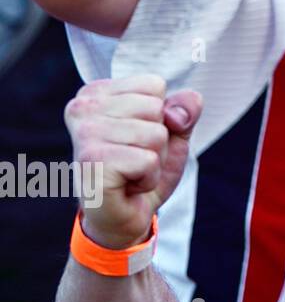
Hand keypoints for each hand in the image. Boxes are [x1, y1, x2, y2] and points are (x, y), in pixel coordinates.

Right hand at [65, 76, 200, 250]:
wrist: (124, 216)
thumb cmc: (142, 168)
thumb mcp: (173, 131)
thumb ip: (185, 107)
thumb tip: (177, 113)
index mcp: (97, 92)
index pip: (153, 85)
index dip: (160, 115)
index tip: (137, 136)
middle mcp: (82, 108)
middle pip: (155, 108)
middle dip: (158, 139)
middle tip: (134, 157)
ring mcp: (85, 135)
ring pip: (155, 135)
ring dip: (154, 160)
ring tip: (130, 171)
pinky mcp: (93, 162)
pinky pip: (148, 161)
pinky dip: (148, 177)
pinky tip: (127, 184)